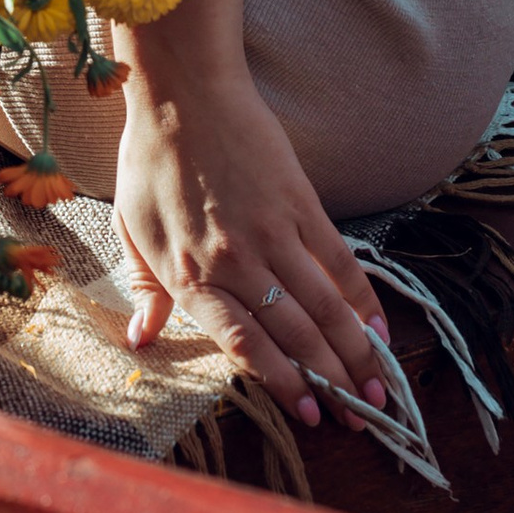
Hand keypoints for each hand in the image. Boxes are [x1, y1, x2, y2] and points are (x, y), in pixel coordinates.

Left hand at [112, 0, 387, 428]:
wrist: (184, 92)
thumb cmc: (151, 160)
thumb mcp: (133, 229)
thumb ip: (144, 289)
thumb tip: (140, 340)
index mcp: (189, 274)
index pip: (243, 343)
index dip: (280, 382)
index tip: (307, 413)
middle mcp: (234, 261)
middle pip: (293, 334)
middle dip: (331, 384)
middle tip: (360, 421)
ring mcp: (273, 232)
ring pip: (325, 307)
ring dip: (356, 355)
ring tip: (378, 392)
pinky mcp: (301, 204)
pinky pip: (339, 262)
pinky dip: (363, 300)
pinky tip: (380, 331)